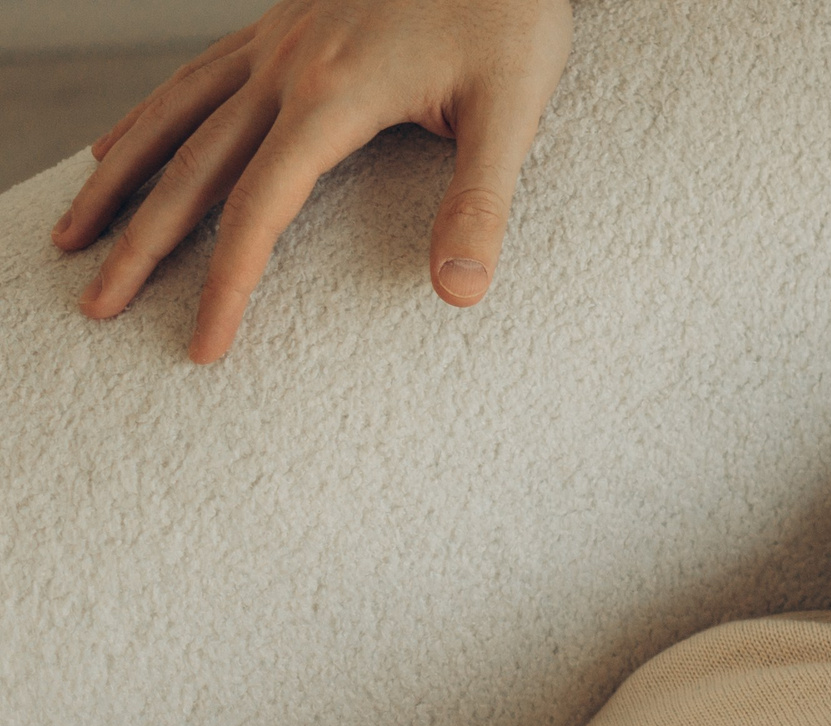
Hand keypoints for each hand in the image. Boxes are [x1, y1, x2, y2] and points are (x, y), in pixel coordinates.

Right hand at [50, 0, 571, 362]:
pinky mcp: (282, 25)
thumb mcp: (513, 111)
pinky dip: (147, 118)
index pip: (259, 209)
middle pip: (193, 170)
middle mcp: (286, 66)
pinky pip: (194, 77)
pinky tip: (117, 146)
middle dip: (140, 245)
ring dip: (118, 180)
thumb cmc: (510, 17)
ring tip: (73, 236)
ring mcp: (276, 41)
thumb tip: (460, 292)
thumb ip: (481, 202)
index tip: (205, 343)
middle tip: (96, 307)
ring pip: (173, 116)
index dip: (226, 282)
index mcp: (334, 95)